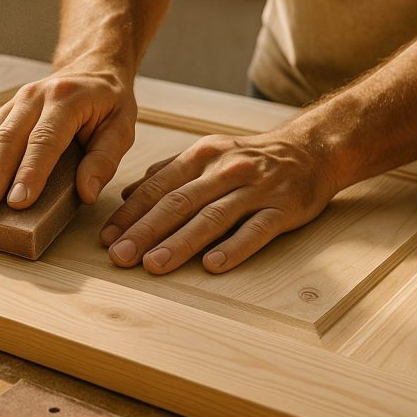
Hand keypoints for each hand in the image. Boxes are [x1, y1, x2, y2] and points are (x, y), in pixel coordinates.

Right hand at [0, 66, 136, 213]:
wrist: (93, 68)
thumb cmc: (108, 103)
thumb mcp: (123, 128)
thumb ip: (105, 160)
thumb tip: (86, 194)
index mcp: (67, 99)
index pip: (44, 139)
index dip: (30, 172)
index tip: (18, 202)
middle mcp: (35, 95)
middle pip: (8, 138)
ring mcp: (16, 100)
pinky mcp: (6, 109)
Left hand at [100, 128, 340, 273]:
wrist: (310, 150)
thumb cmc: (249, 158)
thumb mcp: (207, 154)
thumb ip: (167, 173)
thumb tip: (126, 196)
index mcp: (201, 156)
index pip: (158, 187)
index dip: (130, 213)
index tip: (106, 238)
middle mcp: (225, 170)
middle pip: (178, 203)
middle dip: (145, 231)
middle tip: (119, 256)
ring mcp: (255, 189)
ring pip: (212, 218)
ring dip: (180, 242)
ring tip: (153, 264)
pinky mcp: (283, 208)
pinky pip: (256, 230)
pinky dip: (234, 247)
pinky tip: (212, 265)